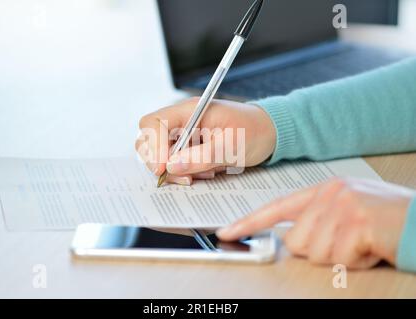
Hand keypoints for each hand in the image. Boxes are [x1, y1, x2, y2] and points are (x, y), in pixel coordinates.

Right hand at [135, 97, 275, 184]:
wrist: (270, 132)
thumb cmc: (255, 131)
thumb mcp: (231, 146)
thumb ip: (201, 157)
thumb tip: (170, 167)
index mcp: (190, 110)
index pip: (153, 123)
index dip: (152, 146)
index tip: (163, 168)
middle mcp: (181, 120)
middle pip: (148, 139)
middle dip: (161, 162)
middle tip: (186, 177)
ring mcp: (183, 134)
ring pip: (159, 154)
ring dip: (176, 170)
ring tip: (205, 173)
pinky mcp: (188, 147)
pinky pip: (174, 162)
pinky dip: (186, 172)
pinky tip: (207, 172)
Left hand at [217, 178, 413, 268]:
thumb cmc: (385, 218)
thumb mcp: (346, 209)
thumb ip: (316, 218)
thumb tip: (290, 239)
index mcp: (323, 189)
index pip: (276, 207)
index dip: (249, 221)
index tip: (227, 231)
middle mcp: (330, 194)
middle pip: (295, 241)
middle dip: (319, 250)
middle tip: (347, 241)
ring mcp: (343, 206)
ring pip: (314, 252)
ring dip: (339, 257)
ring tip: (361, 242)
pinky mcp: (357, 222)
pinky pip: (339, 259)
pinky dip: (356, 262)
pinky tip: (371, 247)